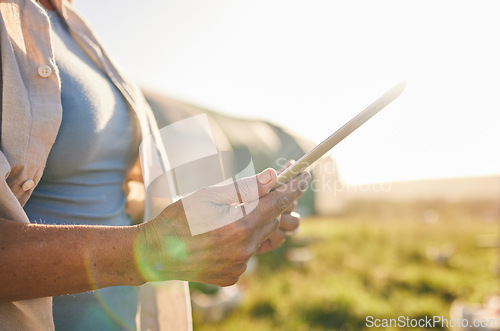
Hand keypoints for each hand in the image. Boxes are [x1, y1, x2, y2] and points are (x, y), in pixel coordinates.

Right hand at [134, 168, 310, 286]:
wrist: (154, 254)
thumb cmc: (178, 219)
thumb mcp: (209, 194)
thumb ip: (245, 187)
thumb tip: (273, 176)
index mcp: (240, 227)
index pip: (278, 203)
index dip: (293, 187)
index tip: (305, 175)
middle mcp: (244, 250)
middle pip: (274, 221)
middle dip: (278, 202)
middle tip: (277, 186)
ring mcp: (239, 266)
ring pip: (265, 239)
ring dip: (265, 223)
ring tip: (253, 210)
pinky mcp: (232, 276)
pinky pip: (250, 254)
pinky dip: (247, 240)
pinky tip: (231, 232)